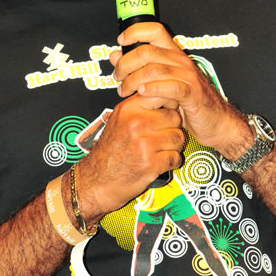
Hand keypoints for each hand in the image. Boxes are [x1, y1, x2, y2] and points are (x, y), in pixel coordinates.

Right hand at [77, 91, 184, 219]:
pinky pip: (176, 157)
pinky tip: (160, 163)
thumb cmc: (110, 150)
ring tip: (161, 150)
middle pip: (175, 117)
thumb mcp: (118, 120)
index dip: (170, 105)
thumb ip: (139, 107)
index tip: (169, 112)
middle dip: (173, 128)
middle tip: (164, 136)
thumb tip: (165, 94)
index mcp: (129, 109)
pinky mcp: (151, 164)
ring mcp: (144, 144)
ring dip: (174, 146)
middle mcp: (136, 123)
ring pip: (178, 137)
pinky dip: (172, 162)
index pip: (161, 95)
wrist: (97, 180)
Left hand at [109, 22, 248, 152]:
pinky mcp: (192, 94)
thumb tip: (114, 54)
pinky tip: (142, 94)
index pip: (155, 30)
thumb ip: (137, 67)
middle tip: (117, 77)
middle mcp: (180, 61)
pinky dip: (153, 89)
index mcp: (173, 54)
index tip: (120, 41)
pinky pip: (170, 87)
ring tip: (124, 91)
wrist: (214, 122)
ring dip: (133, 80)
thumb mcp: (158, 82)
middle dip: (126, 64)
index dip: (136, 32)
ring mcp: (188, 76)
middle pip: (147, 51)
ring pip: (154, 69)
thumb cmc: (186, 102)